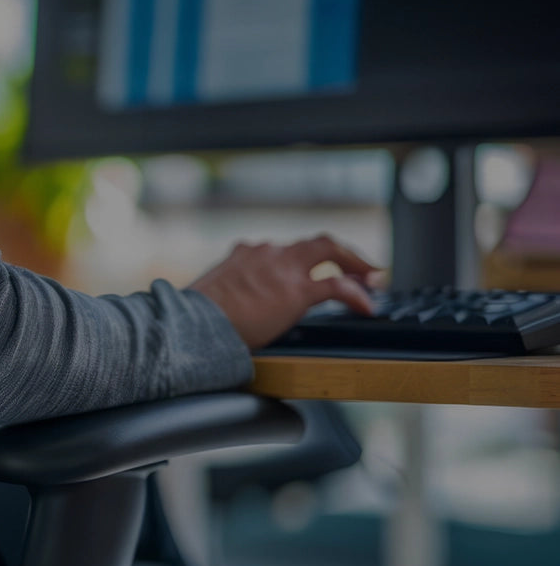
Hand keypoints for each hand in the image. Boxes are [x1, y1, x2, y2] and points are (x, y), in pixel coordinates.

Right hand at [188, 235, 380, 348]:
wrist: (192, 323)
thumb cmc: (194, 317)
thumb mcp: (211, 293)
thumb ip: (228, 290)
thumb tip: (226, 308)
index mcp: (244, 254)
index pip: (279, 250)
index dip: (299, 260)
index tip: (305, 269)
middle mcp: (267, 253)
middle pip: (314, 243)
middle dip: (340, 253)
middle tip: (359, 265)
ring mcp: (283, 268)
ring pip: (330, 252)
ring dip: (355, 265)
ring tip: (373, 278)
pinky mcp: (297, 291)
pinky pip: (337, 286)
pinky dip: (357, 293)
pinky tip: (368, 305)